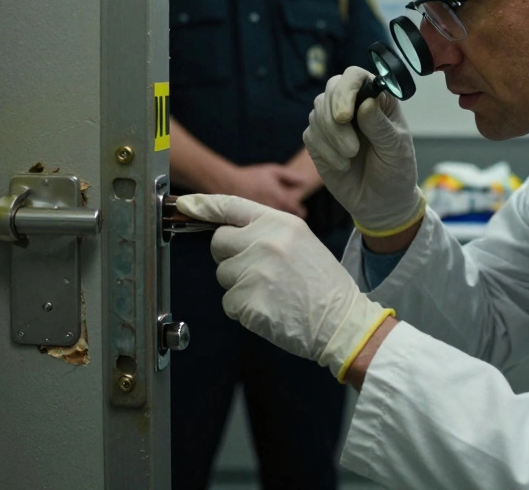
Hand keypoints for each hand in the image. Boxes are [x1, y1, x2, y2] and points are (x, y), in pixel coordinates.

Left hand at [177, 193, 394, 380]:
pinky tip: (269, 309)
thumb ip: (267, 232)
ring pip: (222, 275)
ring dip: (239, 287)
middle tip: (257, 271)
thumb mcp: (301, 242)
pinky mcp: (248, 301)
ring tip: (272, 293)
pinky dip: (243, 310)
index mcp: (280, 223)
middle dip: (229, 257)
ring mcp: (255, 271)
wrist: (342, 322)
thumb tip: (230, 231)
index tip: (186, 205)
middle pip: (219, 243)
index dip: (204, 205)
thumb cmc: (322, 284)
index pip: (232, 206)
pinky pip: (228, 303)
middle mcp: (265, 242)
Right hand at [221, 163, 307, 217]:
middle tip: (288, 214)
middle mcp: (274, 211)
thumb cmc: (252, 176)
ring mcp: (263, 218)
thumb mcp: (273, 171)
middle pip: (289, 220)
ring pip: (278, 225)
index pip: (299, 211)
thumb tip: (304, 182)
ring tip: (276, 218)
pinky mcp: (253, 223)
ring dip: (279, 222)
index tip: (300, 211)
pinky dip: (268, 225)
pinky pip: (265, 227)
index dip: (301, 211)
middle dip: (291, 218)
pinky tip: (264, 221)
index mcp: (281, 199)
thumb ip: (290, 176)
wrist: (228, 184)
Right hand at [303, 67, 424, 235]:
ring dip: (332, 138)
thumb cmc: (395, 171)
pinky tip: (342, 165)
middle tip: (352, 148)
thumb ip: (380, 126)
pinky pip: (310, 135)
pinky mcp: (318, 139)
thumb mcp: (396, 150)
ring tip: (351, 158)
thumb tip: (366, 103)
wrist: (381, 202)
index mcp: (376, 98)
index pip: (355, 76)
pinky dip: (325, 152)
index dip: (347, 89)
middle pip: (331, 89)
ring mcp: (332, 120)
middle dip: (336, 119)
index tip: (346, 116)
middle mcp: (352, 103)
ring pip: (317, 112)